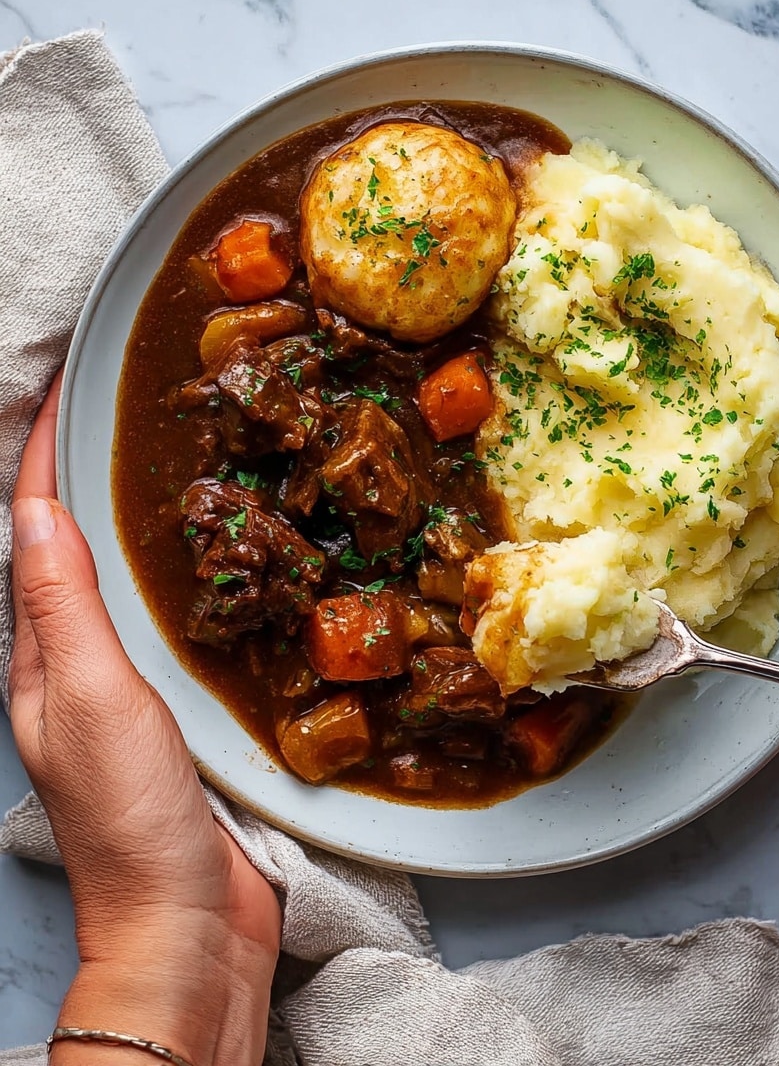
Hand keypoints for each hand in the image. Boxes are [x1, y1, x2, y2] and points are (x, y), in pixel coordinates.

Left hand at [8, 378, 280, 1065]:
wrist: (187, 923)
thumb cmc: (129, 818)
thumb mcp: (87, 697)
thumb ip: (64, 606)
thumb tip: (32, 510)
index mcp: (39, 657)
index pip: (33, 534)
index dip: (44, 458)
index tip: (67, 388)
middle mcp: (74, 665)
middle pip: (71, 547)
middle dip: (84, 474)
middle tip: (120, 409)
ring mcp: (126, 688)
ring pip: (123, 580)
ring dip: (133, 518)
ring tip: (165, 460)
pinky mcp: (177, 709)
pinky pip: (171, 621)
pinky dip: (180, 574)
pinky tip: (211, 561)